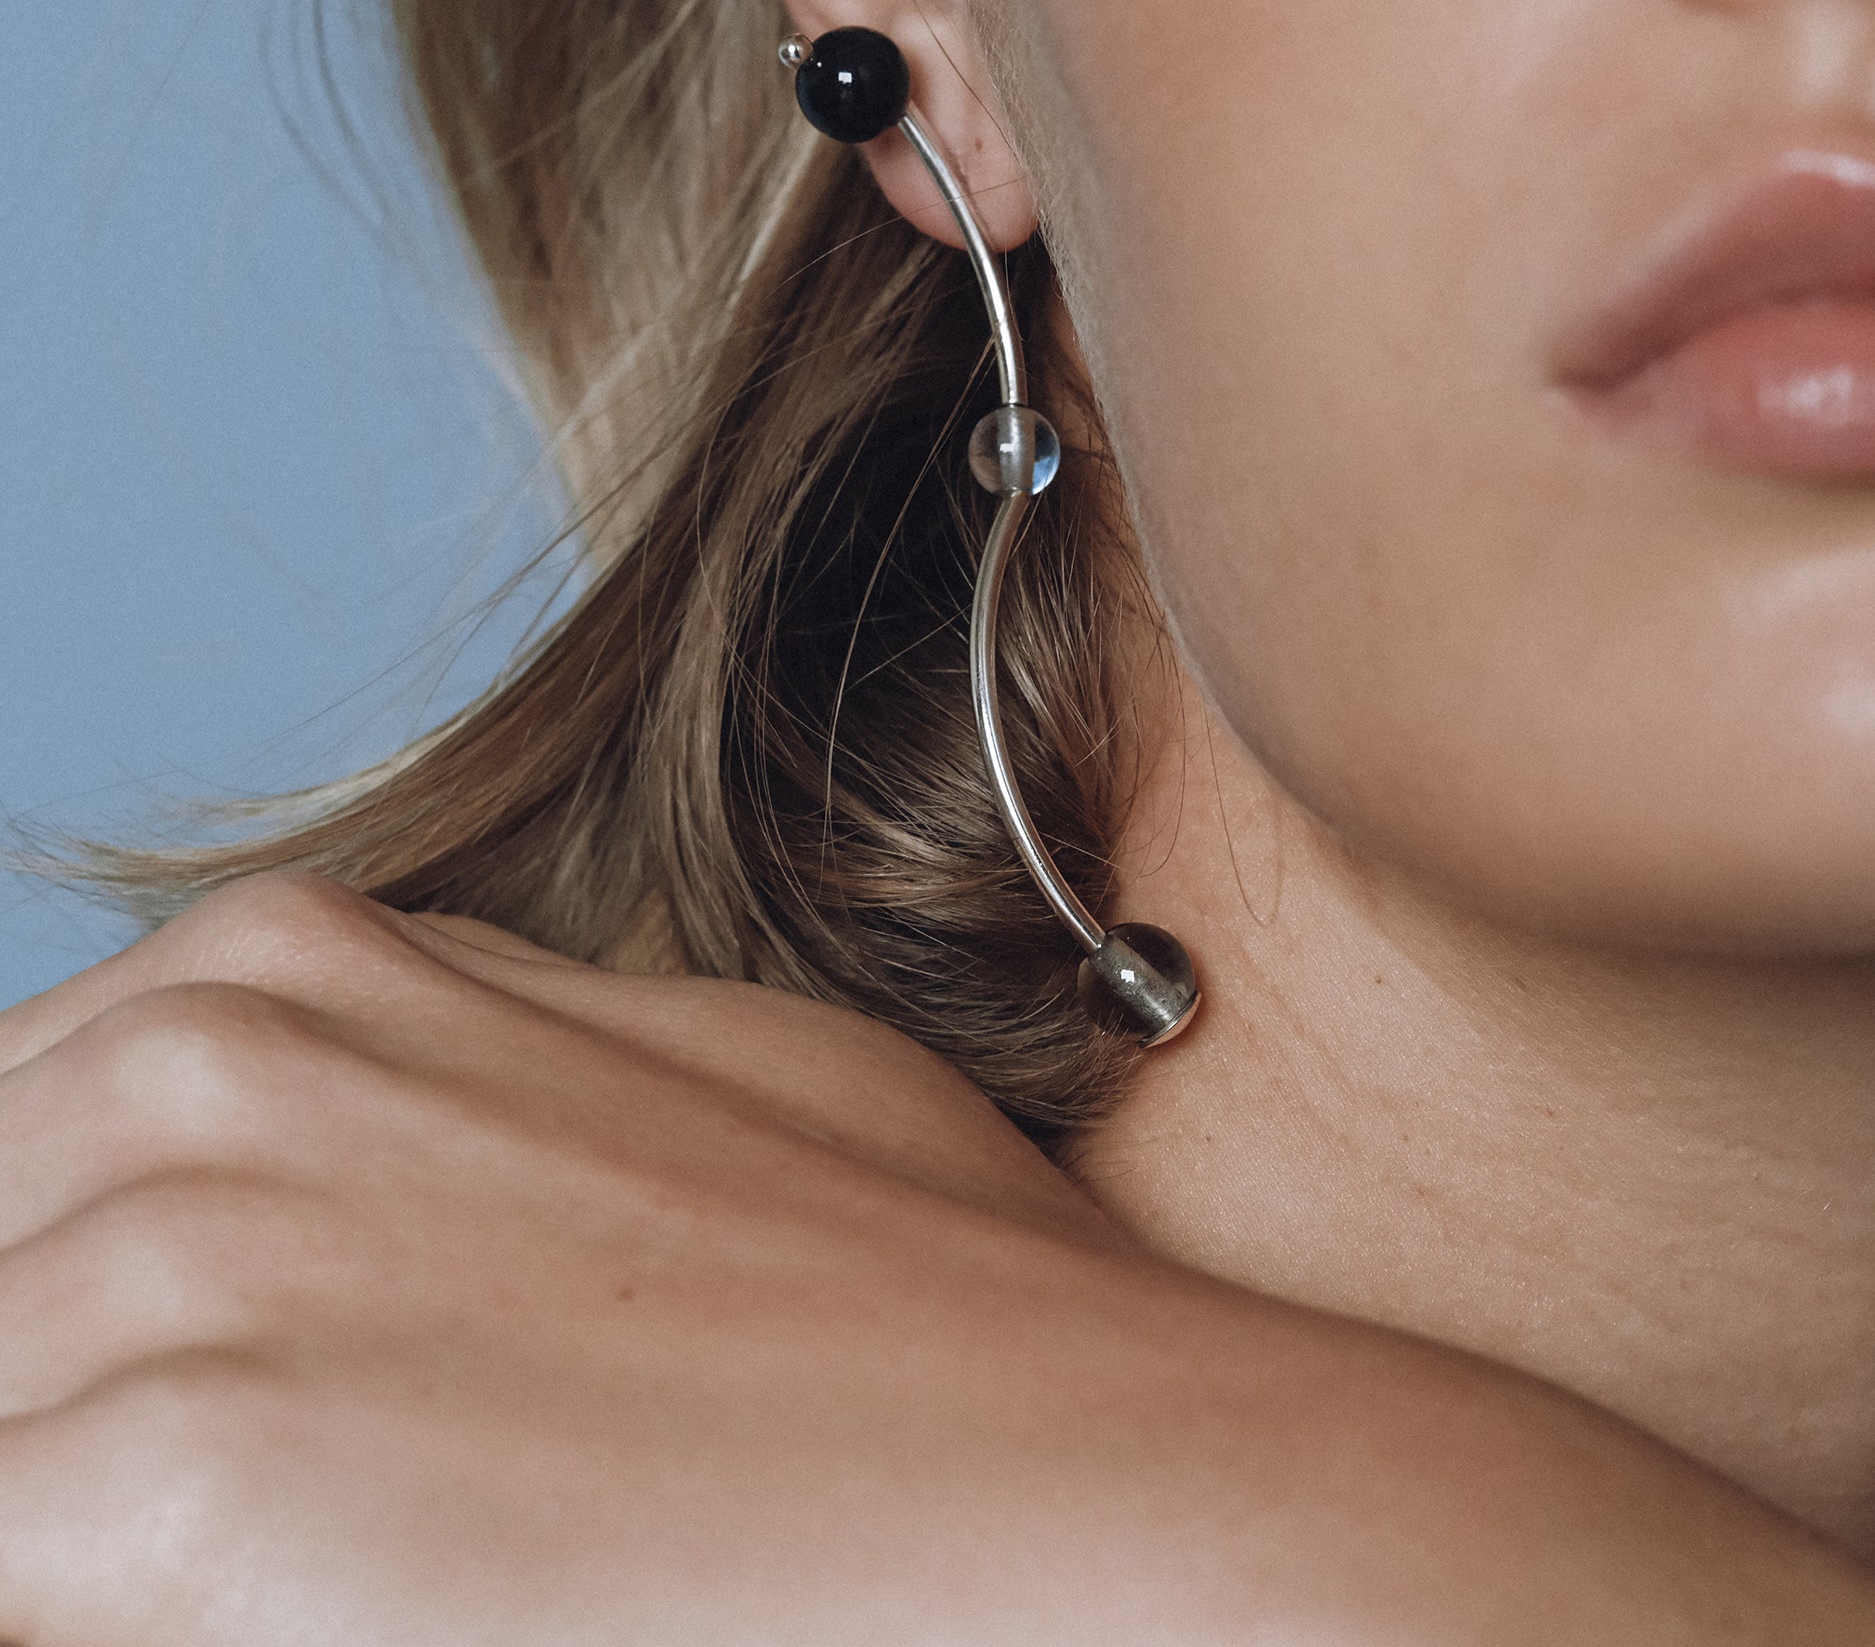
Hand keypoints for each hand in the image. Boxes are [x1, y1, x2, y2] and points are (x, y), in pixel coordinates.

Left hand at [0, 875, 1874, 1642]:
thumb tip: (252, 1227)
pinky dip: (123, 1608)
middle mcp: (188, 1079)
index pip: (5, 1187)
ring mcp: (171, 1269)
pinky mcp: (170, 1496)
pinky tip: (315, 1617)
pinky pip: (23, 1572)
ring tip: (348, 1565)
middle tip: (235, 1536)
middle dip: (67, 1445)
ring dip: (86, 1542)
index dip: (69, 1348)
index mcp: (273, 974)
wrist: (1084, 1487)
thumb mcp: (637, 1104)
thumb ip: (408, 1108)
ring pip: (1, 1450)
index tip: (148, 1455)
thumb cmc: (903, 1318)